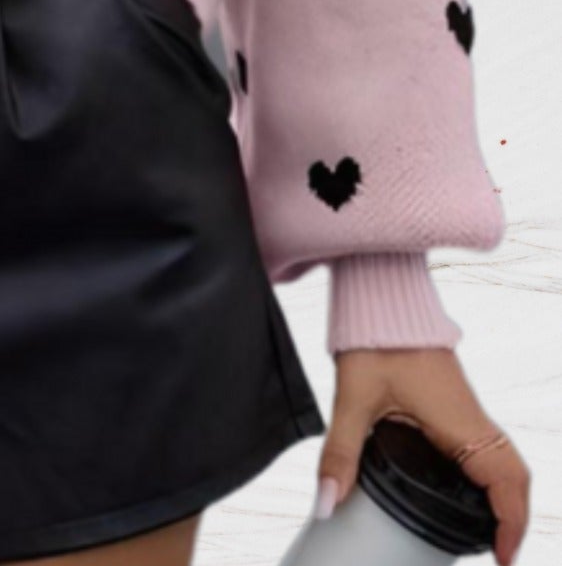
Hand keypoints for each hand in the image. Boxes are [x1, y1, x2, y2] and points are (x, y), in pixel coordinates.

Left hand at [318, 347, 529, 565]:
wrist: (383, 299)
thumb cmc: (374, 340)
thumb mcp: (353, 399)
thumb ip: (340, 452)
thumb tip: (326, 503)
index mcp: (459, 422)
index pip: (506, 480)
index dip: (512, 524)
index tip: (503, 561)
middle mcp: (471, 419)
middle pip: (513, 477)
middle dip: (512, 517)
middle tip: (496, 554)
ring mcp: (466, 411)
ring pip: (503, 461)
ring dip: (503, 497)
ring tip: (486, 534)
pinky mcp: (454, 405)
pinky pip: (486, 447)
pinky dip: (489, 476)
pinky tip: (466, 492)